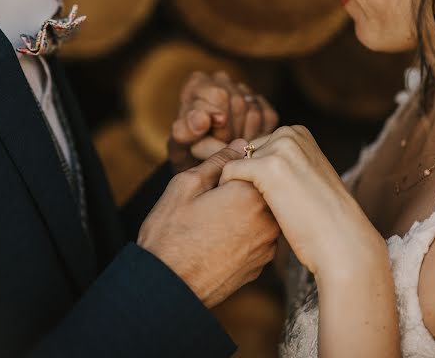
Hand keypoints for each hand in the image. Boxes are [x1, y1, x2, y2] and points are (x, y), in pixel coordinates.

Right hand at [138, 139, 280, 307]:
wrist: (167, 288)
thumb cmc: (171, 234)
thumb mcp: (187, 185)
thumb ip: (218, 161)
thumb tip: (240, 145)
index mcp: (250, 194)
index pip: (255, 164)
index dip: (233, 166)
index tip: (215, 177)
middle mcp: (267, 219)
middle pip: (261, 189)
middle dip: (241, 188)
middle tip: (211, 198)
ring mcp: (266, 246)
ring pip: (261, 214)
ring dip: (244, 211)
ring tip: (213, 221)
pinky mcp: (260, 266)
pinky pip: (258, 237)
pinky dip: (244, 233)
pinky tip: (219, 239)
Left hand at [168, 70, 278, 173]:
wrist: (205, 158)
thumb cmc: (189, 147)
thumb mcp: (180, 142)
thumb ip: (186, 130)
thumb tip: (203, 119)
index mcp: (198, 82)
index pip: (219, 95)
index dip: (218, 122)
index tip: (212, 137)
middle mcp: (221, 80)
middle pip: (238, 104)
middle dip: (230, 132)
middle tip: (221, 146)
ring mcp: (244, 91)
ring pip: (254, 113)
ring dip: (242, 136)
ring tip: (229, 145)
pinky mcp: (262, 105)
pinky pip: (267, 119)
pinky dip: (257, 135)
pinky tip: (242, 140)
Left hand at [219, 127, 382, 275]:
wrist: (340, 240)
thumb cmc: (322, 216)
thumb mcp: (307, 174)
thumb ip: (285, 161)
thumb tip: (251, 156)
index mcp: (298, 132)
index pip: (260, 147)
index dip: (259, 174)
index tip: (271, 197)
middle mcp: (289, 134)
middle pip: (246, 153)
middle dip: (248, 178)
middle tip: (262, 206)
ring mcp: (279, 148)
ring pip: (237, 162)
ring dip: (238, 185)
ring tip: (253, 209)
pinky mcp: (266, 167)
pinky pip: (229, 171)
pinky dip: (227, 189)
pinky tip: (238, 210)